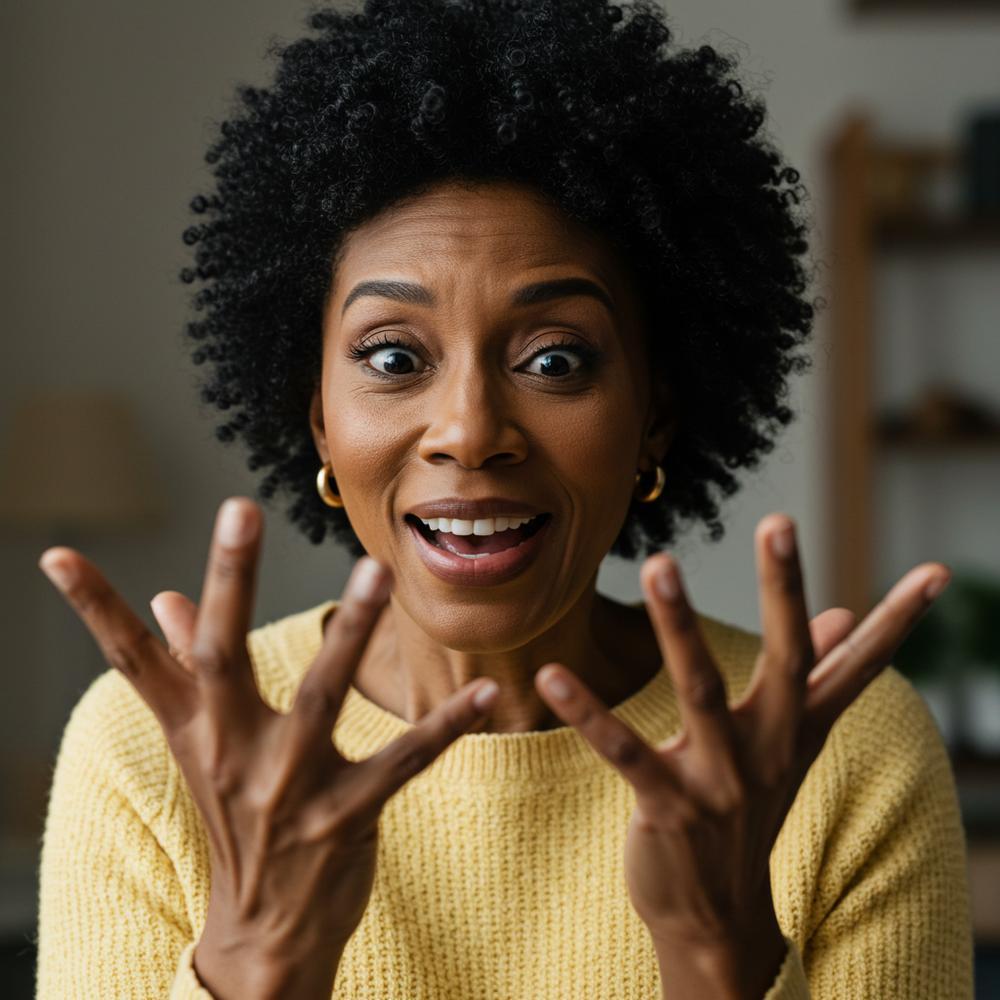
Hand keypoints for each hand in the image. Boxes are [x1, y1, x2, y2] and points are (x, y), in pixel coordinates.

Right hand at [38, 497, 498, 999]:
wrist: (261, 934)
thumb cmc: (235, 819)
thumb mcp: (204, 750)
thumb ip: (187, 670)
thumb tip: (166, 597)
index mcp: (194, 731)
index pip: (131, 661)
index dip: (93, 608)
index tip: (57, 553)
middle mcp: (231, 753)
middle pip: (222, 657)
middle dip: (229, 582)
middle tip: (238, 510)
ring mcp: (287, 788)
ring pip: (320, 696)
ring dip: (349, 631)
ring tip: (375, 572)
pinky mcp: (344, 817)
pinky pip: (402, 763)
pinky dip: (446, 727)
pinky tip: (487, 692)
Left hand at [533, 513, 949, 999]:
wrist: (718, 918)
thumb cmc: (750, 808)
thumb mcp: (786, 745)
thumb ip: (815, 679)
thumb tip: (842, 613)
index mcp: (799, 728)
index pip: (859, 667)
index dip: (900, 622)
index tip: (939, 572)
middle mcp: (770, 749)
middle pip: (787, 660)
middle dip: (784, 591)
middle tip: (780, 521)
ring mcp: (721, 781)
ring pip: (702, 691)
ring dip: (679, 626)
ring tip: (660, 563)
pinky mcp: (669, 807)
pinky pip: (624, 751)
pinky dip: (588, 712)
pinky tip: (551, 672)